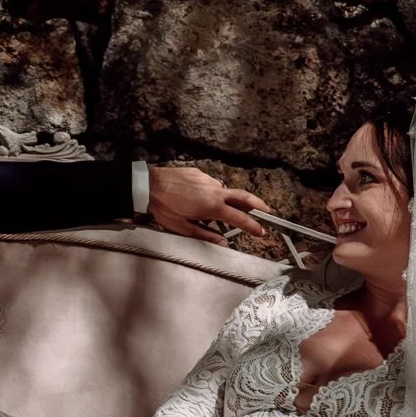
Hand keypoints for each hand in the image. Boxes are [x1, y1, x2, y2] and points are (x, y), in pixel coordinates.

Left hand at [148, 165, 267, 244]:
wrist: (148, 186)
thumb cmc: (164, 208)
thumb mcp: (183, 228)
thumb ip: (206, 236)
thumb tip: (223, 242)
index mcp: (213, 207)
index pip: (240, 218)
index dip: (253, 226)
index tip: (261, 231)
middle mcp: (215, 190)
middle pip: (244, 196)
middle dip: (258, 204)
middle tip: (267, 211)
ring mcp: (208, 180)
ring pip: (224, 191)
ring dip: (227, 201)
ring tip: (219, 212)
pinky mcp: (199, 173)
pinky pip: (211, 185)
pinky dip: (212, 194)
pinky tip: (199, 199)